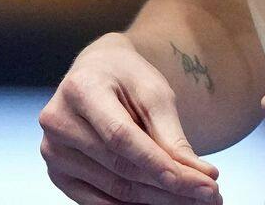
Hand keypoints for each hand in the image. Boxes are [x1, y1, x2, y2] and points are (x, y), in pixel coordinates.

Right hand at [39, 33, 222, 204]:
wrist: (98, 73)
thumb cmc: (129, 78)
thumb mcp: (154, 93)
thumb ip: (171, 135)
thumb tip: (199, 176)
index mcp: (81, 89)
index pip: (122, 138)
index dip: (161, 165)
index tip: (203, 183)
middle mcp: (58, 121)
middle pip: (120, 167)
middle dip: (170, 186)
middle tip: (211, 196)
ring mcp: (53, 151)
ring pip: (114, 189)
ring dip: (158, 201)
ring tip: (195, 200)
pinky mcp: (57, 174)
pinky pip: (99, 202)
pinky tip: (163, 203)